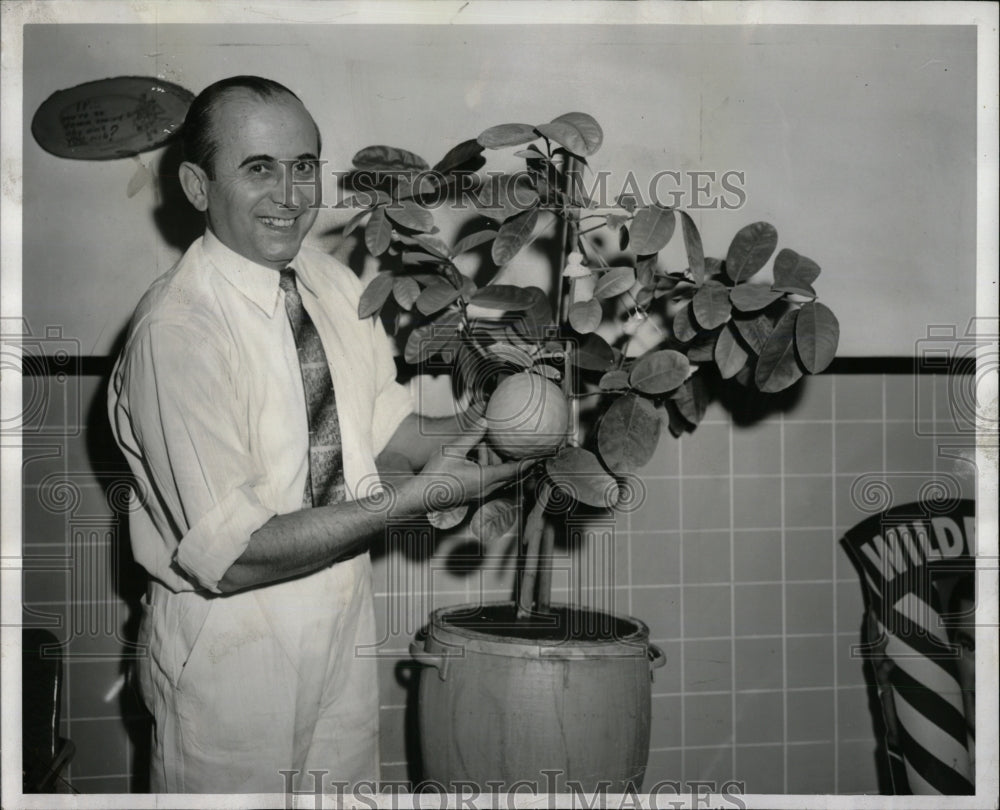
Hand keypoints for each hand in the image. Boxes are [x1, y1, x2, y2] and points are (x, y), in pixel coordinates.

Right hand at [399, 420, 522, 513]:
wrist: (419, 497)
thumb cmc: (435, 475)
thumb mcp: (453, 450)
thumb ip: (472, 435)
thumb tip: (486, 420)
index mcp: (485, 479)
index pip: (514, 471)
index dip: (529, 463)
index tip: (541, 455)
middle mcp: (486, 489)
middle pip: (508, 473)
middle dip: (513, 459)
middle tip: (520, 446)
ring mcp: (479, 494)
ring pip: (496, 476)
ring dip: (494, 460)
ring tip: (484, 444)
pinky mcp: (472, 494)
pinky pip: (487, 479)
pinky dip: (486, 466)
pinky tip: (475, 454)